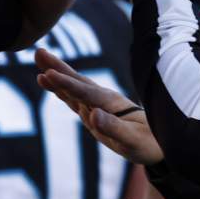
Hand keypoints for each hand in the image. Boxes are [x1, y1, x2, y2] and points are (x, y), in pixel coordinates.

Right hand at [35, 48, 163, 164]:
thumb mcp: (133, 141)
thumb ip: (114, 128)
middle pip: (77, 81)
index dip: (66, 84)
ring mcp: (98, 105)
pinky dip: (61, 87)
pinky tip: (50, 80)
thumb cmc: (149, 144)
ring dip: (57, 73)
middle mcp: (103, 100)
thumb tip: (92, 115)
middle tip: (38, 53)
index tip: (47, 74)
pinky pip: (74, 96)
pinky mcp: (94, 111)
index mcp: (111, 104)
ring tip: (39, 59)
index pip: (85, 92)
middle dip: (58, 68)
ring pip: (74, 86)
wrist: (160, 145)